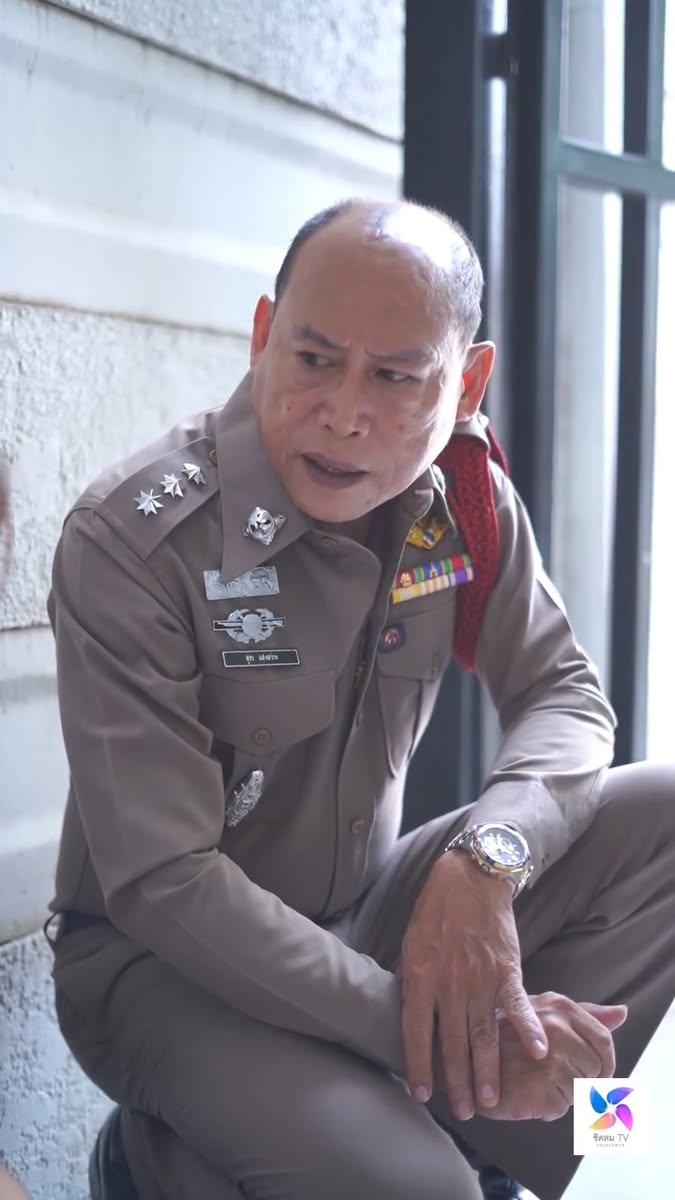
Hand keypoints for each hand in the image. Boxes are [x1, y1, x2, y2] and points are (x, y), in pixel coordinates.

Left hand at [400, 849, 547, 1119]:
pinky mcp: (506, 968)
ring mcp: (479, 977)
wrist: (469, 877)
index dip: (419, 1065)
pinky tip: (538, 1052)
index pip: (416, 1032)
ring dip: (487, 1070)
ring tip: (489, 1100)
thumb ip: (413, 983)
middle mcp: (449, 983)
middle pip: (453, 1042)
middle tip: (464, 1112)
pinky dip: (529, 1029)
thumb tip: (409, 1017)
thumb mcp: (411, 945)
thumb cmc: (435, 911)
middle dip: (457, 1081)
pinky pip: (518, 1005)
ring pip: (483, 1033)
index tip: (423, 1094)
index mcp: (420, 977)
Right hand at [473, 994, 627, 1121]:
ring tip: (534, 1081)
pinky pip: (562, 1108)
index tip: (594, 1072)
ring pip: (581, 1091)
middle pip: (596, 1069)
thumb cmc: (503, 1035)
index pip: (604, 1040)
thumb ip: (583, 1013)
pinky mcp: (541, 1087)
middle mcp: (557, 1029)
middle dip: (580, 1079)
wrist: (462, 1058)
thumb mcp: (541, 1011)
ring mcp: (549, 1059)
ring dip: (562, 1094)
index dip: (605, 1061)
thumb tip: (621, 1013)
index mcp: (559, 1007)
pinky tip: (525, 1094)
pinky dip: (547, 1107)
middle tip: (550, 1076)